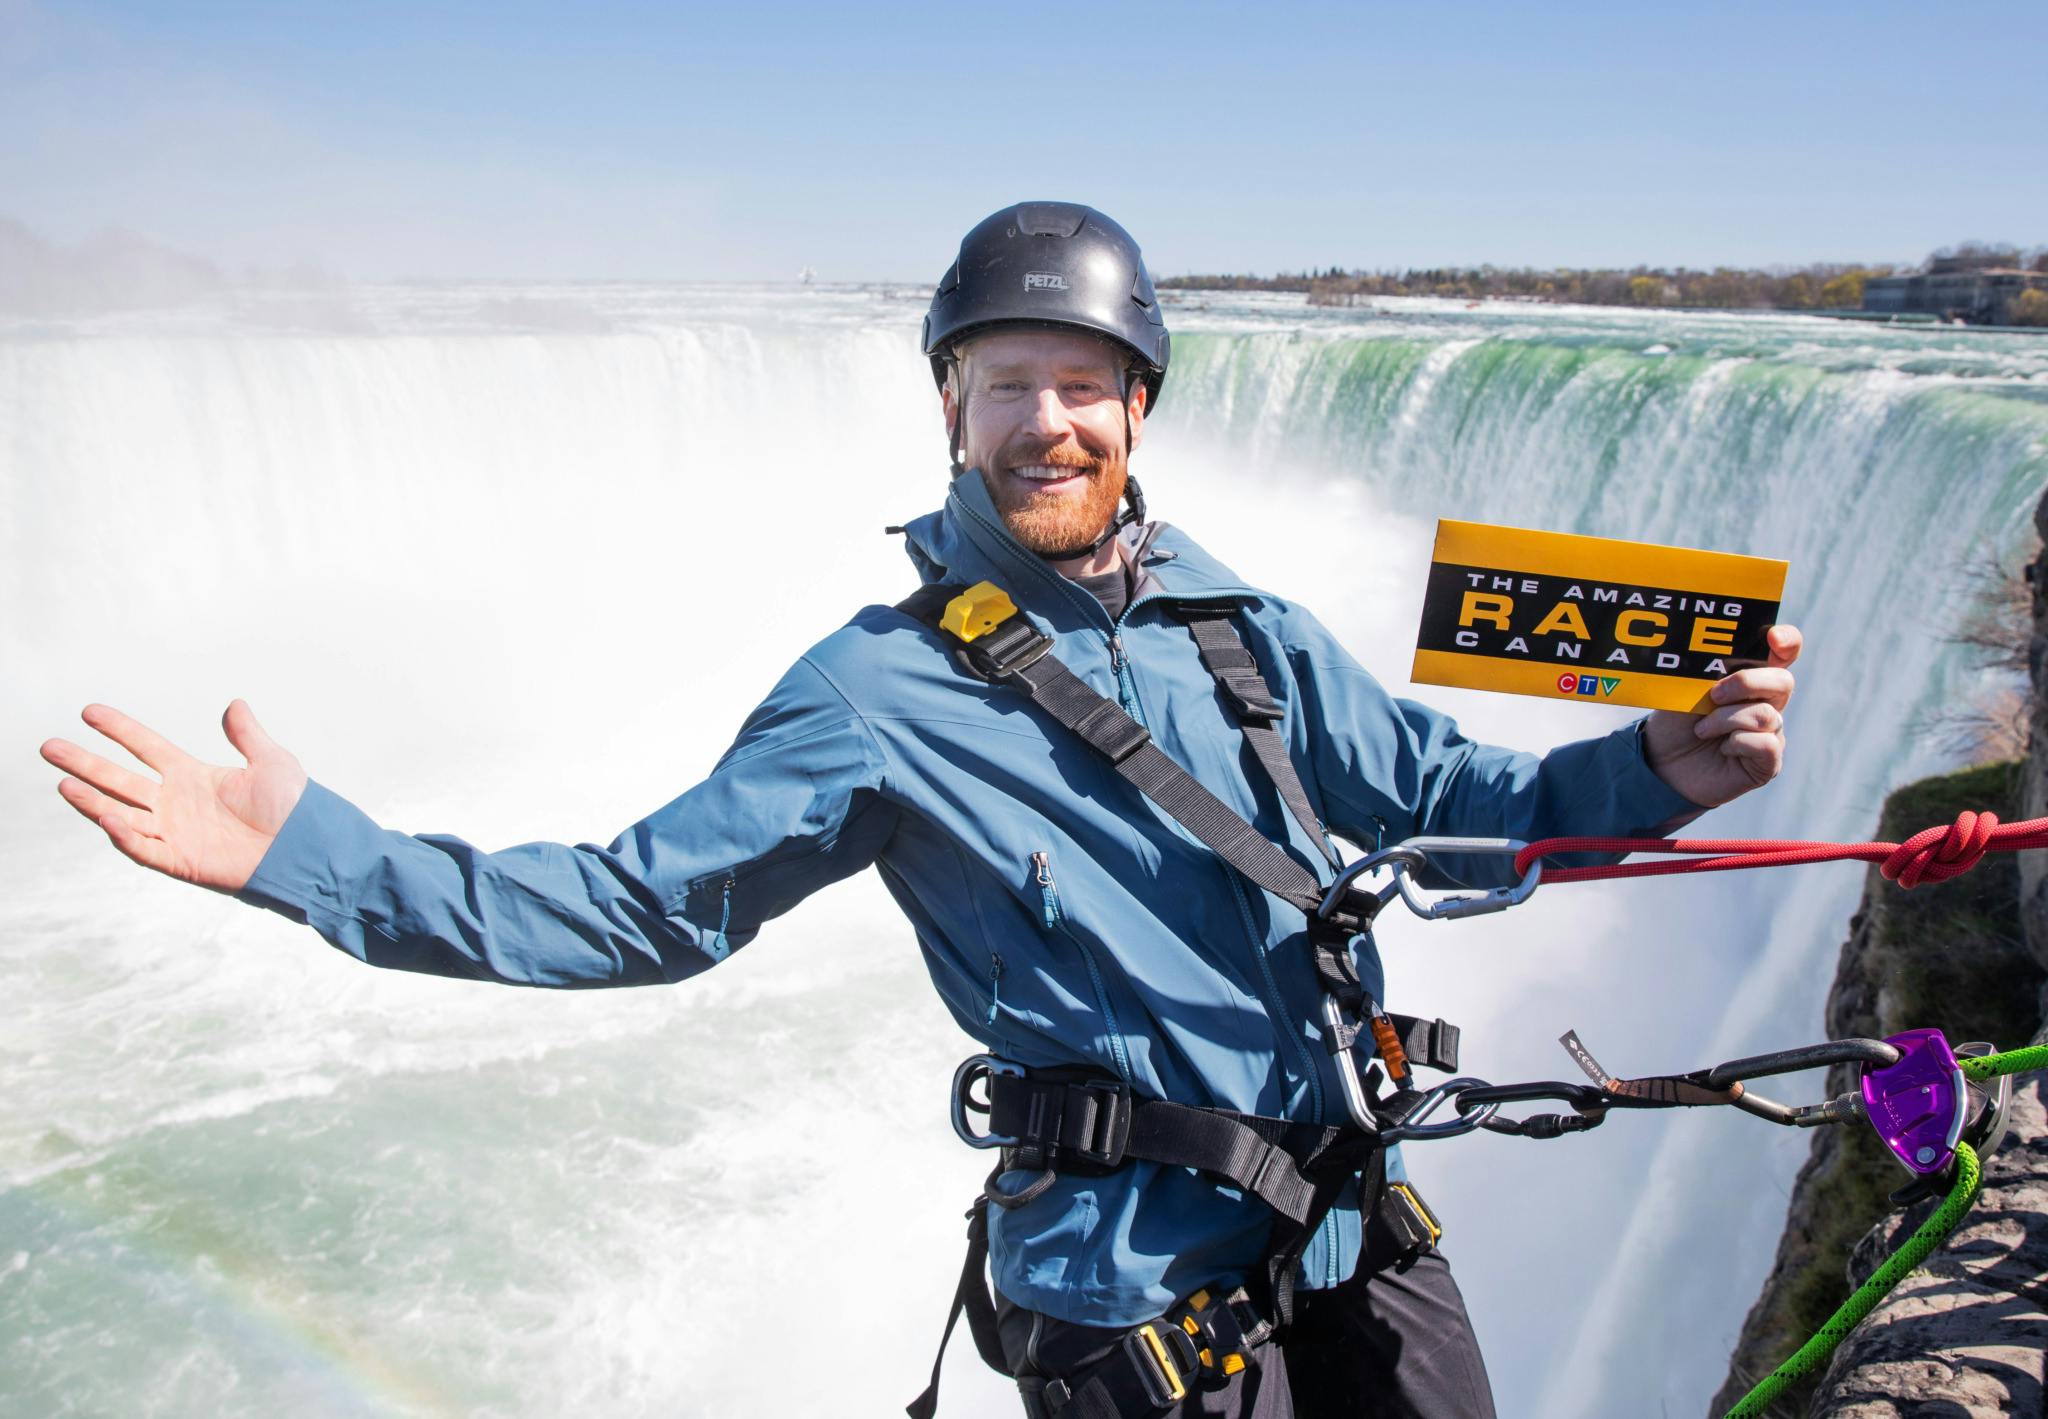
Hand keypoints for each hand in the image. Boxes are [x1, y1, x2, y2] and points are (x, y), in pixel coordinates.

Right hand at [40, 700, 307, 892]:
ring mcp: (175, 832)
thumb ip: (247, 734)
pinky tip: (107, 817)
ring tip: (62, 782)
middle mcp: (176, 802)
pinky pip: (143, 848)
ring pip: (121, 813)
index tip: (89, 712)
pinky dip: (124, 835)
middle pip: (120, 779)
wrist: (307, 848)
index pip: (146, 747)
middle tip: (50, 746)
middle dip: (85, 764)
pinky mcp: (181, 860)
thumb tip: (234, 704)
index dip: (119, 730)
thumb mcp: (271, 762)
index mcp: (193, 776)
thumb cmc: (295, 807)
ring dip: (92, 800)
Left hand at [1641, 625, 1800, 808]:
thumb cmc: (1675, 722)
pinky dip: (1738, 743)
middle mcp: (1767, 702)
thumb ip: (1707, 670)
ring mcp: (1771, 732)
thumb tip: (1719, 657)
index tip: (1773, 638)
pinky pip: (1766, 744)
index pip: (1784, 652)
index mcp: (1751, 677)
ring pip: (1765, 715)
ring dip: (1725, 720)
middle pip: (1783, 680)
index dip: (1787, 641)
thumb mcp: (1685, 689)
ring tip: (1702, 729)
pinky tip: (1723, 748)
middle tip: (1714, 695)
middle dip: (1746, 683)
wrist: (1661, 762)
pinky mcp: (1768, 761)